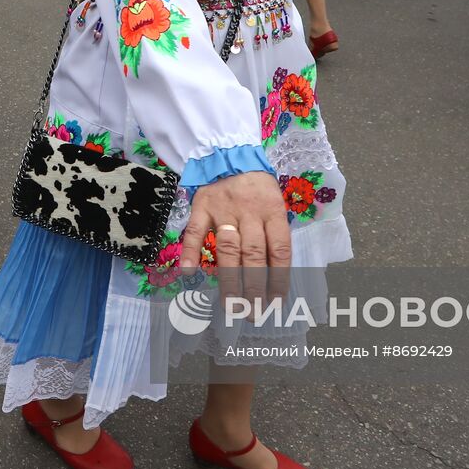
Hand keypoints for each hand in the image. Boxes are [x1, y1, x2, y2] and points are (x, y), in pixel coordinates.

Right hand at [178, 170, 291, 311]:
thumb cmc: (256, 188)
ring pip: (228, 249)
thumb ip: (273, 236)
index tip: (275, 303)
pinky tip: (189, 273)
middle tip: (253, 313)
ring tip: (231, 306)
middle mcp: (250, 212)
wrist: (230, 154)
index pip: (279, 251)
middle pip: (254, 255)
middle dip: (255, 288)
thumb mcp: (274, 205)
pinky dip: (190, 251)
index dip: (279, 279)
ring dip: (229, 280)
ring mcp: (224, 210)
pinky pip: (195, 231)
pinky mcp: (201, 206)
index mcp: (273, 212)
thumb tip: (275, 279)